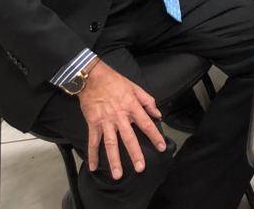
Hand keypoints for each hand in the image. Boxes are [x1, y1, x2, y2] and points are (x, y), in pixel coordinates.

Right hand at [77, 61, 165, 179]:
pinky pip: (93, 141)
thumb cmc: (116, 82)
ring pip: (111, 144)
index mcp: (132, 107)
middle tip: (140, 168)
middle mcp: (119, 116)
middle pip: (129, 138)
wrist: (93, 78)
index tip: (161, 147)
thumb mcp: (136, 88)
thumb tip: (158, 114)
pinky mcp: (93, 124)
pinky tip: (94, 167)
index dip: (154, 136)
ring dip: (114, 160)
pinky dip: (92, 155)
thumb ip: (148, 101)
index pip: (146, 124)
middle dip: (135, 154)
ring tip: (118, 175)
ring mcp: (105, 122)